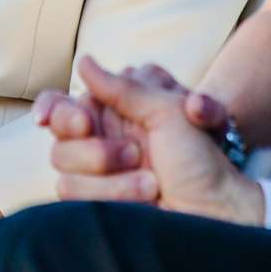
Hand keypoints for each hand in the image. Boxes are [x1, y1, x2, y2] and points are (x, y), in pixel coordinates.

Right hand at [43, 56, 263, 225]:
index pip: (63, 100)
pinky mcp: (95, 201)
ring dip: (111, 173)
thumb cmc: (200, 156)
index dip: (54, 107)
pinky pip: (71, 191)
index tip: (59, 120)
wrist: (216, 209)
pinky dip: (111, 194)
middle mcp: (100, 136)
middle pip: (59, 130)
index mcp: (115, 109)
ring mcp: (96, 170)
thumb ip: (123, 87)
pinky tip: (144, 198)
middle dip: (95, 144)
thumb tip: (83, 62)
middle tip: (133, 153)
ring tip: (153, 182)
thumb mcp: (169, 111)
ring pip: (63, 161)